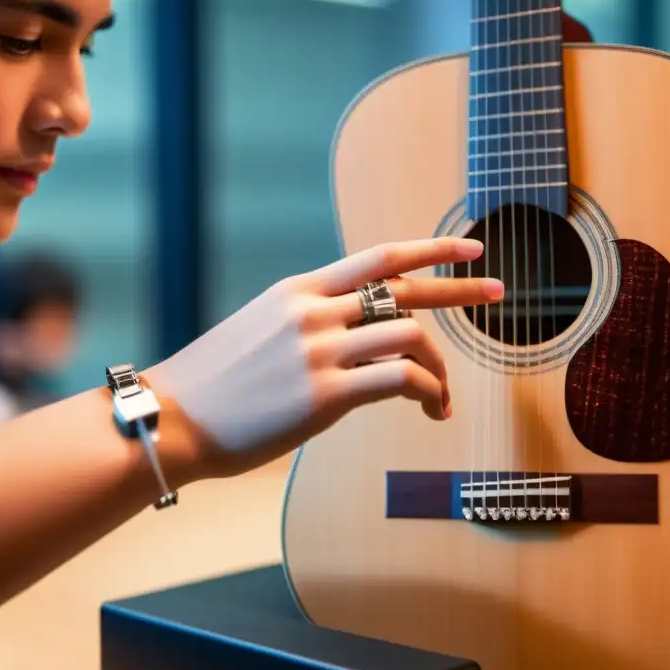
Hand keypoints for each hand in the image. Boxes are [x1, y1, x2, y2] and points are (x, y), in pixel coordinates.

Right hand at [144, 237, 502, 477]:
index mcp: (299, 291)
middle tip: (500, 292)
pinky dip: (428, 393)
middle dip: (460, 289)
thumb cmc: (213, 384)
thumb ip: (308, 321)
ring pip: (411, 338)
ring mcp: (320, 350)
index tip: (470, 249)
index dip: (431, 250)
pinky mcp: (325, 394)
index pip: (379, 258)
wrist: (170, 419)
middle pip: (406, 291)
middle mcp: (314, 312)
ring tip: (441, 399)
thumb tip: (354, 330)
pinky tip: (430, 411)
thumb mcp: (259, 330)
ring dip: (441, 369)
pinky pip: (400, 381)